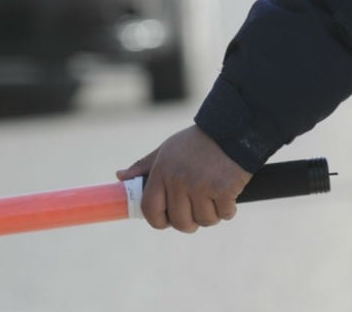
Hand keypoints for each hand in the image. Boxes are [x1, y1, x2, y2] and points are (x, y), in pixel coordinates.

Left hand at [116, 125, 251, 232]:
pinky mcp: (224, 189)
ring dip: (212, 216)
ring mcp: (202, 186)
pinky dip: (228, 209)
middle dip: (189, 223)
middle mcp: (179, 180)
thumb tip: (120, 177)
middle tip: (197, 213)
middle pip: (180, 221)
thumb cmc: (197, 141)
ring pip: (204, 220)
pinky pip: (224, 214)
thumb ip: (144, 166)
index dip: (158, 221)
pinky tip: (229, 196)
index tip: (168, 221)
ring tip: (215, 200)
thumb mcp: (167, 149)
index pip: (151, 209)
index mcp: (162, 171)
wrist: (231, 128)